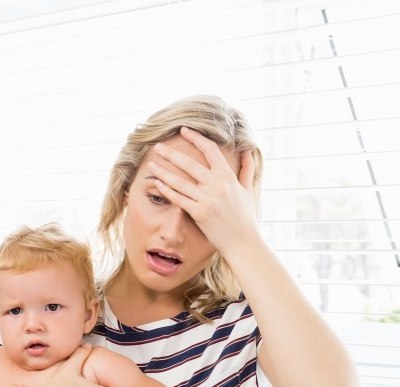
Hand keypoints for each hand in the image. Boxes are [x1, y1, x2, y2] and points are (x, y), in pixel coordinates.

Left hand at [147, 126, 257, 256]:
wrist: (242, 242)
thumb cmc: (245, 218)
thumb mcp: (248, 190)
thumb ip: (247, 169)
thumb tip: (248, 151)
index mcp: (228, 176)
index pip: (210, 150)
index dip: (196, 137)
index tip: (184, 130)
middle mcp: (216, 185)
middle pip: (189, 164)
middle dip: (171, 154)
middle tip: (158, 147)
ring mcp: (207, 199)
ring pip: (180, 181)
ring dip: (163, 172)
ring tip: (151, 164)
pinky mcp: (199, 213)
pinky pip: (179, 199)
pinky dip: (167, 190)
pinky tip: (157, 183)